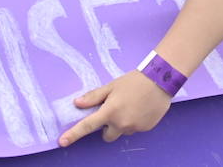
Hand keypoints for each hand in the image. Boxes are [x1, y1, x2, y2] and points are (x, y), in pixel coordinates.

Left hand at [58, 70, 172, 145]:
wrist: (160, 81)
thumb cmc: (134, 81)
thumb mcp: (112, 86)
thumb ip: (94, 96)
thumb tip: (77, 103)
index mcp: (109, 112)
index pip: (87, 126)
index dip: (73, 134)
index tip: (62, 141)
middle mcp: (121, 124)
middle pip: (107, 135)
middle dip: (108, 127)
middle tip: (114, 111)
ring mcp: (134, 128)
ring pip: (122, 131)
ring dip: (123, 123)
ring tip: (132, 105)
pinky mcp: (146, 129)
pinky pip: (135, 129)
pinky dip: (135, 121)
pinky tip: (141, 108)